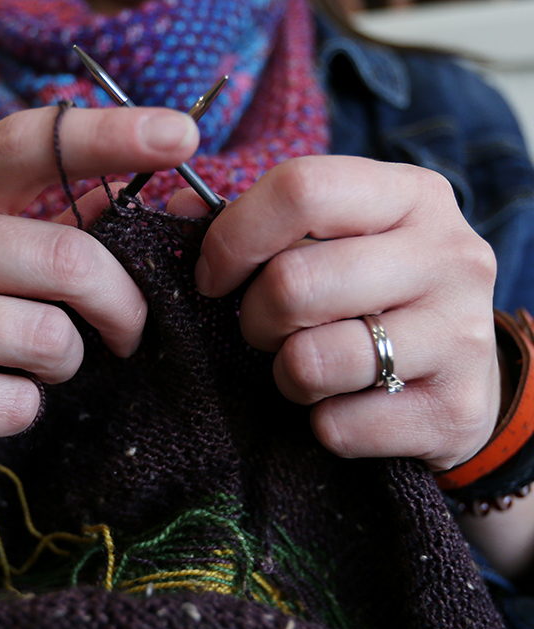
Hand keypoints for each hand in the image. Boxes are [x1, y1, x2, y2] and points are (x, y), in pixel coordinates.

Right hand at [0, 106, 198, 473]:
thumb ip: (66, 227)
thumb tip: (168, 204)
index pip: (30, 145)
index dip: (111, 136)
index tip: (181, 136)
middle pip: (69, 260)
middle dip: (123, 305)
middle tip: (126, 329)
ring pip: (50, 338)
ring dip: (67, 361)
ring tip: (36, 363)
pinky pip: (20, 403)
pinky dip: (29, 407)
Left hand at [169, 155, 498, 471]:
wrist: (462, 378)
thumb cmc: (378, 299)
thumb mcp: (335, 243)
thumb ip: (259, 223)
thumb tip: (180, 209)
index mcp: (411, 196)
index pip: (300, 189)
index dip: (233, 238)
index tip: (213, 277)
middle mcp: (449, 255)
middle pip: (293, 284)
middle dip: (254, 319)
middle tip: (265, 331)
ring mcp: (461, 336)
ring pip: (311, 362)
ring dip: (287, 375)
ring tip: (309, 367)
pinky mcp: (454, 411)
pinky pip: (338, 427)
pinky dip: (322, 424)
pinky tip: (345, 406)